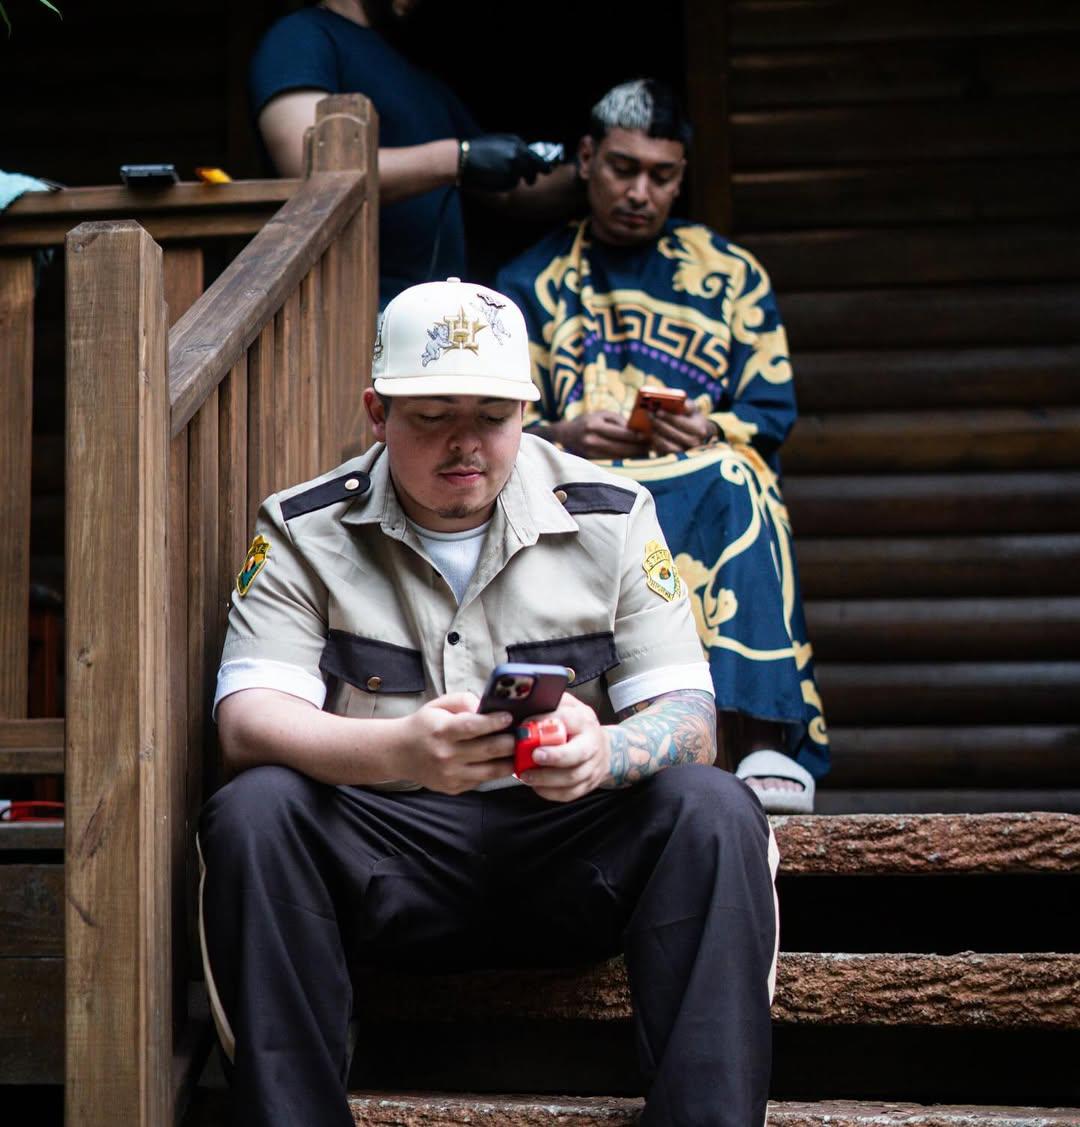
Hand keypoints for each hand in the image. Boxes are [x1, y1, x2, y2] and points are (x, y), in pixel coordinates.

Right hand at [389, 693, 514, 793]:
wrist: (399, 753)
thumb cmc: (424, 726)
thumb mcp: (439, 705)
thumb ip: (463, 701)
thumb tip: (486, 706)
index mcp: (442, 731)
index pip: (472, 726)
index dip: (494, 722)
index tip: (509, 716)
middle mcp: (446, 755)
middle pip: (487, 750)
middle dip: (510, 742)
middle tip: (522, 734)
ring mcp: (450, 775)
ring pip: (490, 771)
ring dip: (510, 761)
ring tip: (520, 751)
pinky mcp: (454, 787)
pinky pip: (481, 780)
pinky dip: (495, 772)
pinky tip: (503, 762)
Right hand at [460, 134, 550, 190]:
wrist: (463, 159)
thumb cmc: (477, 150)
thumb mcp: (499, 142)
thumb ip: (514, 149)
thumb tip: (526, 160)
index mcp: (516, 142)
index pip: (536, 157)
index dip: (542, 166)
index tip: (547, 170)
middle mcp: (519, 154)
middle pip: (535, 169)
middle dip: (533, 176)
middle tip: (530, 181)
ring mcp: (515, 167)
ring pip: (521, 178)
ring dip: (513, 179)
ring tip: (497, 172)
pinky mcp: (508, 179)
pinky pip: (511, 184)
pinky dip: (505, 184)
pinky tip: (493, 178)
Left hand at [516, 693, 610, 801]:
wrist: (604, 748)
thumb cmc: (578, 727)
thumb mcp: (569, 707)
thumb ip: (551, 703)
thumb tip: (525, 700)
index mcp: (584, 721)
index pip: (566, 719)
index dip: (544, 722)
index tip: (523, 727)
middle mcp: (591, 744)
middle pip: (576, 754)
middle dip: (554, 756)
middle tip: (534, 756)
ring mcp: (592, 767)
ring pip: (571, 777)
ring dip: (546, 778)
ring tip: (526, 775)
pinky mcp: (587, 785)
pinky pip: (569, 793)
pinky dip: (550, 792)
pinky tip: (536, 786)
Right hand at [547, 411, 648, 459]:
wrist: (566, 434)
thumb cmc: (588, 421)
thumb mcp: (602, 414)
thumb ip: (619, 421)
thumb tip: (636, 431)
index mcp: (595, 426)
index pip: (621, 434)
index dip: (637, 437)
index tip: (649, 437)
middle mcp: (592, 440)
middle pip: (621, 447)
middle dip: (638, 448)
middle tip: (652, 447)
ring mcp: (591, 452)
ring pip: (618, 455)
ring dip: (634, 454)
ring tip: (646, 452)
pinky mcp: (592, 459)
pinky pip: (612, 458)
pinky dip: (625, 457)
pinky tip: (634, 454)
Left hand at [649, 399, 716, 453]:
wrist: (697, 435)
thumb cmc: (692, 418)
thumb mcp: (693, 409)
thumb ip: (688, 405)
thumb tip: (684, 405)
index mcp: (700, 430)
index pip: (682, 423)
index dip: (669, 417)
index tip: (658, 411)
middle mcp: (694, 443)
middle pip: (673, 434)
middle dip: (659, 423)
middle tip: (649, 415)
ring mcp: (684, 451)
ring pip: (666, 444)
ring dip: (655, 433)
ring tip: (648, 423)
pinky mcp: (675, 457)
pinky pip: (662, 451)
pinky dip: (654, 442)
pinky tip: (647, 433)